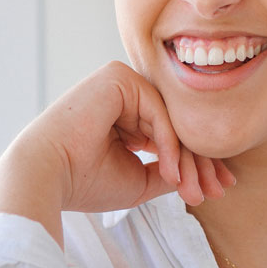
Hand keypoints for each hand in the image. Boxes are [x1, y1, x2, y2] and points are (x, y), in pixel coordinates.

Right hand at [0, 60, 234, 246]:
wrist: (47, 176)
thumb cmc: (83, 182)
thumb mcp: (138, 180)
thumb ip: (168, 170)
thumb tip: (198, 173)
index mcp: (121, 117)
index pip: (169, 135)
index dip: (195, 163)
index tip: (218, 189)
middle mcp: (121, 96)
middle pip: (175, 126)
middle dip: (200, 162)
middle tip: (219, 190)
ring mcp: (119, 83)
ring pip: (171, 120)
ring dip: (188, 159)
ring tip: (194, 191)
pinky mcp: (116, 77)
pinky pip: (158, 111)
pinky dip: (169, 143)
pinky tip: (171, 171)